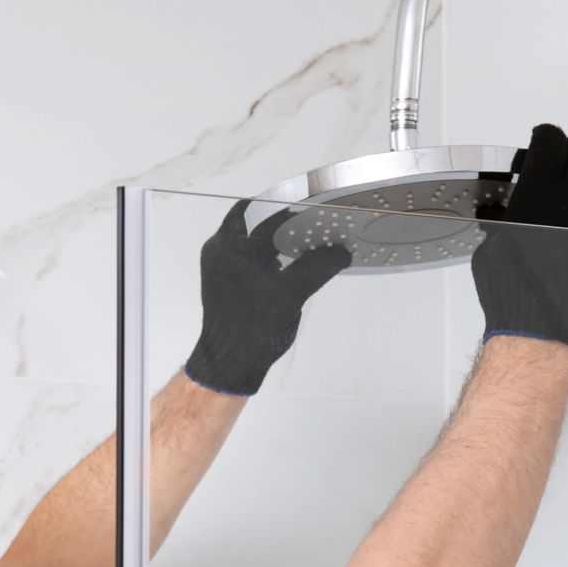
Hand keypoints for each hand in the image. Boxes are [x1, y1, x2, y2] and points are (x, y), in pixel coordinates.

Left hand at [184, 200, 351, 395]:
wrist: (231, 364)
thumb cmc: (252, 326)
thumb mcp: (290, 293)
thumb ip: (318, 267)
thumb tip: (343, 250)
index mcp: (227, 246)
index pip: (254, 208)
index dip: (281, 202)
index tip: (310, 201)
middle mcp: (224, 252)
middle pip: (259, 224)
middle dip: (289, 221)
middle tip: (321, 219)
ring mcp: (230, 269)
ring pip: (262, 243)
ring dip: (287, 240)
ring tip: (318, 237)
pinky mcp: (239, 283)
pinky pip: (263, 260)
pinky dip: (283, 257)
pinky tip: (306, 260)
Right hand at [471, 123, 567, 378]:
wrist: (541, 331)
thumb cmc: (510, 291)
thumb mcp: (492, 247)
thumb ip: (503, 221)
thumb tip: (502, 215)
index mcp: (539, 194)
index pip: (552, 143)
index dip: (546, 137)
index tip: (541, 140)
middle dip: (567, 156)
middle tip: (556, 164)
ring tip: (558, 220)